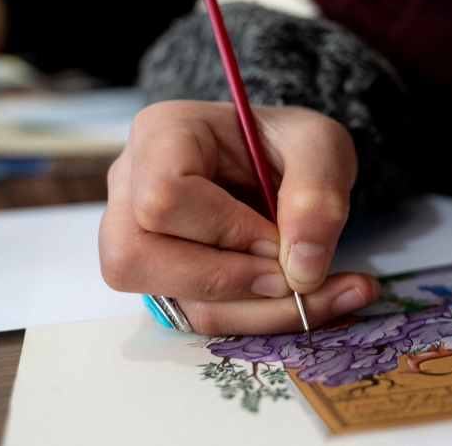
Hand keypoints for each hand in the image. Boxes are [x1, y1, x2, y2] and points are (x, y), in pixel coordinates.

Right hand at [99, 101, 380, 335]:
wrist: (289, 161)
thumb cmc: (290, 142)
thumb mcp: (320, 144)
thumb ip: (318, 194)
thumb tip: (299, 271)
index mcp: (161, 134)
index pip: (163, 196)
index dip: (224, 229)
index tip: (279, 238)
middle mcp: (131, 187)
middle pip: (137, 258)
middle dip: (228, 281)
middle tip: (293, 277)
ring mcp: (139, 238)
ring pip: (170, 299)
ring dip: (254, 311)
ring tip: (319, 294)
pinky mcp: (166, 279)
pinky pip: (199, 315)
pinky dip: (258, 318)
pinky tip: (309, 302)